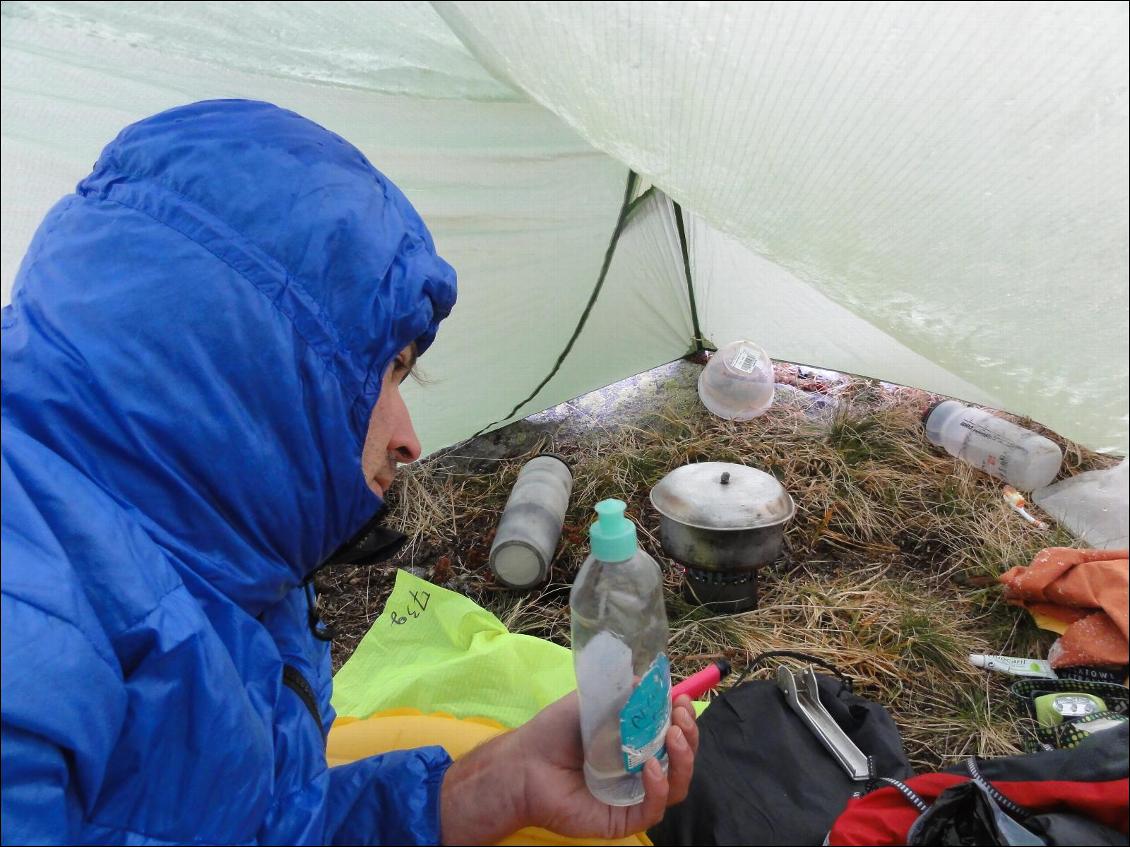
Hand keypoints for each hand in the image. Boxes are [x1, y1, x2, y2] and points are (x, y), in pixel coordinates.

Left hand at [516, 691, 698, 839]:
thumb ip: (623, 692)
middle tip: (681, 718)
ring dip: (683, 760)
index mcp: (635, 742)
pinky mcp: (624, 819)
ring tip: (675, 737)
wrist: (525, 765)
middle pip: (681, 760)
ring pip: (676, 785)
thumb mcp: (593, 701)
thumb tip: (652, 680)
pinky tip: (651, 767)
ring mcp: (633, 796)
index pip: (672, 733)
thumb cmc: (554, 732)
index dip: (684, 718)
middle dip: (689, 737)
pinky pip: (654, 808)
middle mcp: (639, 769)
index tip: (683, 700)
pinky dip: (659, 787)